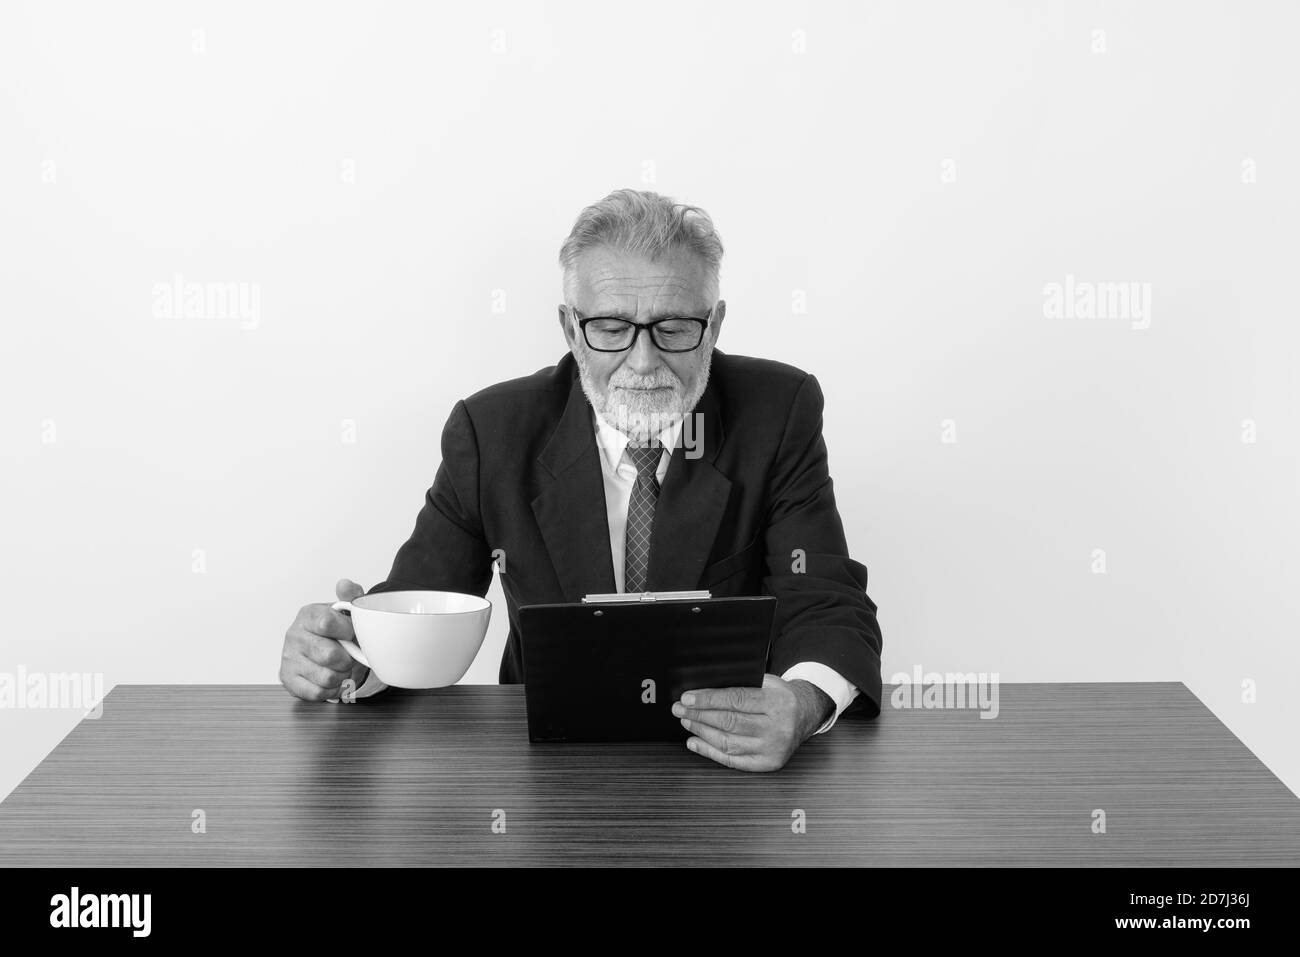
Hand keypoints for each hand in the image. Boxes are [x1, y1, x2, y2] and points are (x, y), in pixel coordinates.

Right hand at [279, 578, 371, 701]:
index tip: (352, 633)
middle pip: (330, 655)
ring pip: (327, 677)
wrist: (320, 651)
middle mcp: (294, 635)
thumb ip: (350, 597)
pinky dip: (331, 689)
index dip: (347, 632)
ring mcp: (289, 658)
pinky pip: (317, 693)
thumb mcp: (346, 611)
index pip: (327, 623)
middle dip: (348, 659)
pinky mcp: (288, 680)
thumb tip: (345, 585)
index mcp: (308, 615)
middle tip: (349, 655)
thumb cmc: (336, 631)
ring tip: (340, 667)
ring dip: (341, 676)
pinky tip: (332, 679)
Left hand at [672, 673, 833, 770]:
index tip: (687, 698)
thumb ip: (741, 684)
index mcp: (779, 703)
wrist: (805, 715)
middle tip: (680, 709)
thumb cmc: (781, 697)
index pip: (736, 700)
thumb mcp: (767, 682)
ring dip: (701, 732)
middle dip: (699, 715)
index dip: (708, 699)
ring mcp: (773, 749)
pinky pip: (732, 760)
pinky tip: (695, 742)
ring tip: (686, 721)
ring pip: (728, 742)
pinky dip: (709, 751)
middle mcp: (778, 729)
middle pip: (729, 722)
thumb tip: (702, 689)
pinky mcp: (767, 764)